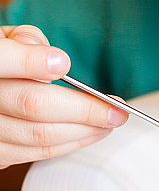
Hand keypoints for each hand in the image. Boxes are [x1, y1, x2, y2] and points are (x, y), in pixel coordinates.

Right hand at [0, 25, 126, 169]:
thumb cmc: (1, 59)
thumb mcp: (7, 37)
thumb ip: (28, 40)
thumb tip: (52, 57)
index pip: (4, 60)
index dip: (33, 62)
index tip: (63, 64)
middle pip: (33, 105)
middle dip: (84, 109)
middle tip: (116, 109)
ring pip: (38, 136)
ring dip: (83, 132)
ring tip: (110, 122)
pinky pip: (34, 153)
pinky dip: (68, 144)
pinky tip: (88, 133)